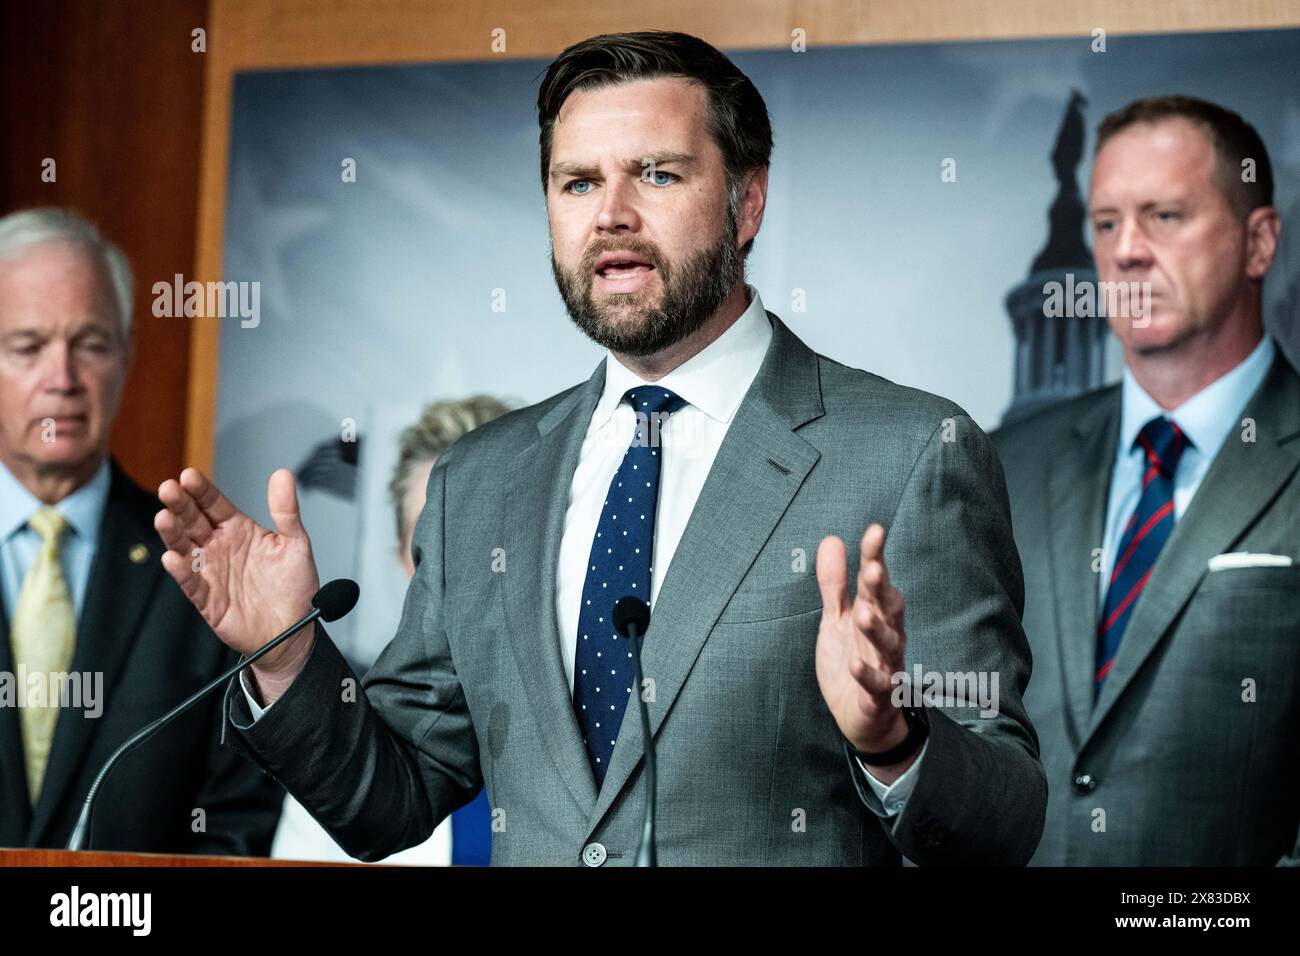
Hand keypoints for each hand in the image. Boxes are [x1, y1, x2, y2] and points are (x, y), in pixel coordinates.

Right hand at [155, 467, 320, 700]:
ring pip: (184, 548)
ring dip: (172, 533)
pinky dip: (181, 571)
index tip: (188, 476)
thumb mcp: (296, 544)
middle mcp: (220, 547)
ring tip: (164, 518)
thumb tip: (283, 475)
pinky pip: (190, 582)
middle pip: (192, 521)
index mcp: (239, 530)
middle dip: (179, 504)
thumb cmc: (295, 587)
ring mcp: (210, 571)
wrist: (294, 631)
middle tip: (168, 489)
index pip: (213, 504)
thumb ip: (286, 511)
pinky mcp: (207, 598)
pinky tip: (174, 558)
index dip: (200, 490)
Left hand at [815, 523, 914, 780]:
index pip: (877, 582)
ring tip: (862, 614)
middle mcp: (886, 637)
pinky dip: (868, 676)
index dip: (875, 557)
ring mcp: (885, 667)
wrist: (862, 719)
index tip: (875, 531)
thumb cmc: (853, 661)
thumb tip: (832, 539)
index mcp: (875, 615)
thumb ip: (835, 584)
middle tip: (872, 568)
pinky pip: (877, 686)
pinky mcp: (878, 698)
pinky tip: (854, 664)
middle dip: (882, 589)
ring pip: (889, 646)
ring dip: (877, 630)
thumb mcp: (837, 619)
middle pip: (889, 609)